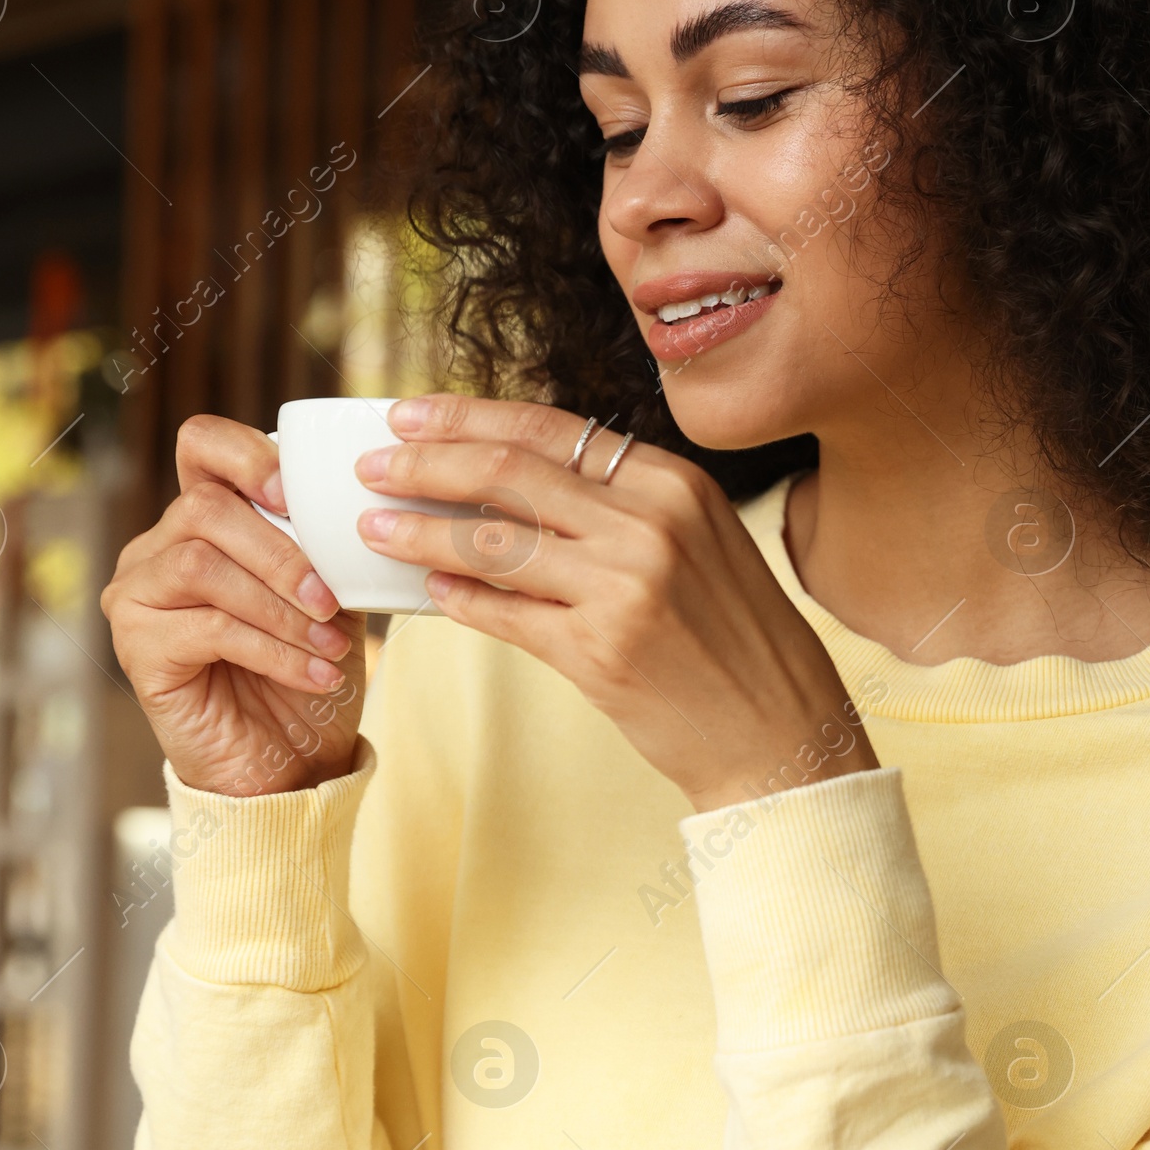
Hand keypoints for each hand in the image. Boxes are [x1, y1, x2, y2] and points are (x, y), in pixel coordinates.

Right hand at [101, 415, 364, 797]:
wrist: (289, 764)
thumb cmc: (309, 673)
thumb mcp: (333, 599)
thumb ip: (326, 546)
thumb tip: (353, 508)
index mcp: (204, 520)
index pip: (201, 446)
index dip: (247, 456)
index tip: (297, 496)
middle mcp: (158, 549)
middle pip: (204, 508)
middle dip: (281, 554)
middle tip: (331, 603)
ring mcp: (138, 596)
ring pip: (200, 564)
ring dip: (279, 607)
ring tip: (329, 646)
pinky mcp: (137, 648)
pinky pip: (206, 627)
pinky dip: (273, 650)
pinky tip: (313, 674)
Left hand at [355, 395, 880, 811]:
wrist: (780, 733)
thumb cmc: (735, 641)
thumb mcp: (697, 546)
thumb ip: (620, 508)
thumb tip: (512, 483)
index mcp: (671, 483)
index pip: (548, 429)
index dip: (466, 417)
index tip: (408, 415)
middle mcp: (650, 523)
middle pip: (508, 473)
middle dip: (424, 465)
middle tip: (370, 467)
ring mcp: (624, 586)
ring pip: (492, 543)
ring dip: (420, 534)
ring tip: (373, 529)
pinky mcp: (600, 651)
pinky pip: (505, 615)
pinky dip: (459, 602)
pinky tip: (428, 595)